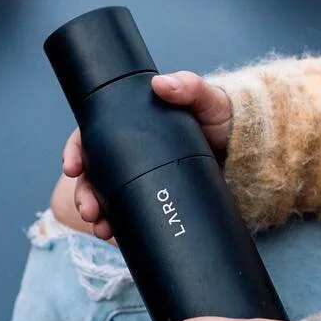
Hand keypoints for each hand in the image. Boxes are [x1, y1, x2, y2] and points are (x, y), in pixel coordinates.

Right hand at [60, 70, 232, 241]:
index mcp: (133, 126)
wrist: (248, 153)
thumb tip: (161, 84)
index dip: (75, 151)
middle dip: (84, 193)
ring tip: (102, 228)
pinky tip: (117, 236)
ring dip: (98, 214)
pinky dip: (120, 226)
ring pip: (107, 197)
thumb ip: (189, 86)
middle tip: (90, 210)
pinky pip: (130, 214)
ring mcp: (142, 178)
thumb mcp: (207, 100)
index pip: (92, 136)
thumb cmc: (223, 119)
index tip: (72, 167)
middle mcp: (132, 153)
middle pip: (93, 173)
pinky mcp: (156, 199)